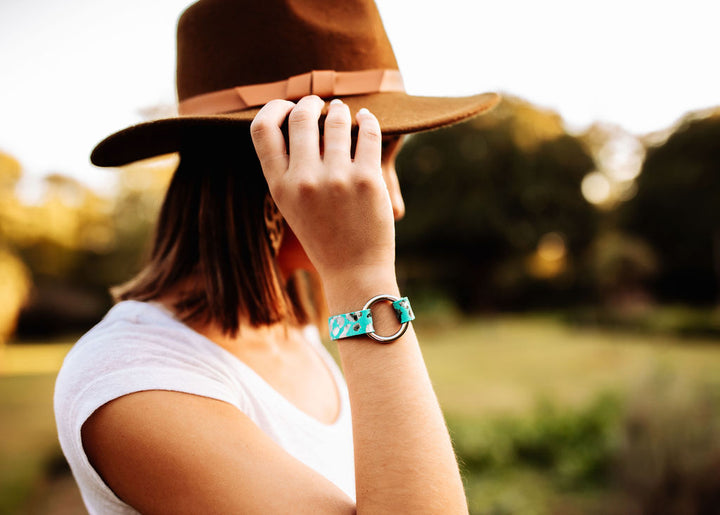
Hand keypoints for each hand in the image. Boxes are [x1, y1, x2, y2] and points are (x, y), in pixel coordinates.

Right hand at [250, 95, 395, 281]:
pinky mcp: (368, 179)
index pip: (262, 128)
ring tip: (342, 112)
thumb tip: (295, 117)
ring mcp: (337, 179)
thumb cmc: (323, 235)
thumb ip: (286, 167)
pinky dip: (367, 119)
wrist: (354, 271)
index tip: (288, 106)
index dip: (274, 107)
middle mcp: (304, 180)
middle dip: (311, 103)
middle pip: (300, 116)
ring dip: (339, 110)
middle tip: (320, 104)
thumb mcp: (290, 205)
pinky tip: (366, 118)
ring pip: (336, 119)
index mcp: (279, 186)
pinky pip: (367, 131)